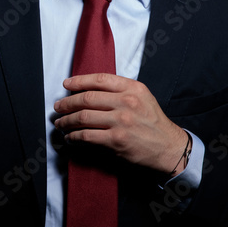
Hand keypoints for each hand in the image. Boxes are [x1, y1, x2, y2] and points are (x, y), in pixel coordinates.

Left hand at [53, 73, 187, 173]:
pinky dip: (74, 136)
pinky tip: (71, 137)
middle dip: (67, 103)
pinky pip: (87, 135)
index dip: (79, 81)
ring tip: (60, 123)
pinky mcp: (116, 140)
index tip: (67, 84)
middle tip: (59, 107)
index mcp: (133, 88)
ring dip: (66, 121)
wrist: (168, 146)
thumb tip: (91, 90)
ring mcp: (121, 121)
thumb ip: (121, 91)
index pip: (99, 79)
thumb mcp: (143, 98)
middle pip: (87, 98)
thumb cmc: (154, 123)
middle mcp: (127, 102)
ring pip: (83, 117)